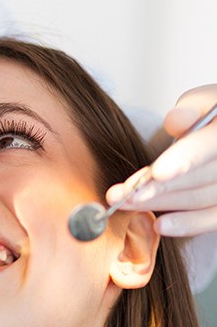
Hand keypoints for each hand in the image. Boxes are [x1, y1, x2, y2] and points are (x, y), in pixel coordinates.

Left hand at [106, 84, 216, 236]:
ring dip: (159, 204)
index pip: (208, 145)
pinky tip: (159, 225)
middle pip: (198, 178)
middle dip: (156, 187)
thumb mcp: (203, 102)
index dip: (183, 160)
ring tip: (125, 203)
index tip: (156, 172)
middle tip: (119, 194)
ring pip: (199, 199)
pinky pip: (211, 219)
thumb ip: (191, 110)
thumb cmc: (210, 115)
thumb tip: (175, 120)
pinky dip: (186, 224)